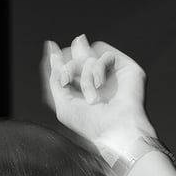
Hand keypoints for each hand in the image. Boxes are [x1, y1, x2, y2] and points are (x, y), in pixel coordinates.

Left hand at [40, 34, 153, 148]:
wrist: (115, 128)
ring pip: (90, 57)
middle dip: (68, 67)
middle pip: (77, 57)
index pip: (68, 67)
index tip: (50, 47)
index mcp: (81, 90)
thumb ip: (56, 79)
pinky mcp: (124, 68)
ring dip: (85, 76)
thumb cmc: (90, 122)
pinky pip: (106, 55)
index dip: (59, 60)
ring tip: (91, 96)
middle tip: (67, 81)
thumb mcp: (63, 104)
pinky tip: (100, 85)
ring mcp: (110, 74)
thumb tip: (53, 50)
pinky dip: (99, 69)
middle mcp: (96, 80)